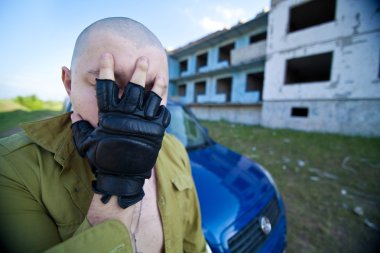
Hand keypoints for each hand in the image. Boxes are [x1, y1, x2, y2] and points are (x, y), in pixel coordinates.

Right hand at [71, 53, 169, 208]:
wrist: (123, 177)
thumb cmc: (103, 159)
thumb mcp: (87, 143)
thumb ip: (79, 127)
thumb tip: (74, 115)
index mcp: (109, 115)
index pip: (106, 87)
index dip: (105, 70)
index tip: (107, 55)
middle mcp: (127, 115)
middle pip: (134, 87)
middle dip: (139, 70)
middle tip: (143, 58)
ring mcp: (144, 122)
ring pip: (153, 97)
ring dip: (157, 84)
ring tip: (161, 75)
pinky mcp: (157, 131)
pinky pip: (163, 113)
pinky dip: (163, 105)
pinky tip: (164, 99)